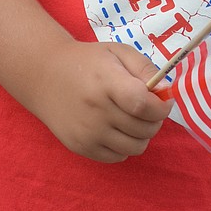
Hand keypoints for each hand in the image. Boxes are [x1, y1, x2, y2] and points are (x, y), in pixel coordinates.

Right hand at [29, 39, 173, 161]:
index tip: (163, 101)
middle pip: (144, 129)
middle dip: (155, 120)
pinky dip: (125, 146)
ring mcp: (87, 133)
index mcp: (107, 83)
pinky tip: (117, 128)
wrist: (45, 75)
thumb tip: (165, 91)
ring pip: (135, 147)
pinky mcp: (80, 147)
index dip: (161, 107)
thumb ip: (145, 68)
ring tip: (133, 119)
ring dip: (142, 135)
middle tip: (148, 108)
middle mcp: (96, 111)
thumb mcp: (118, 52)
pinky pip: (118, 157)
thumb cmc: (88, 61)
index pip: (143, 106)